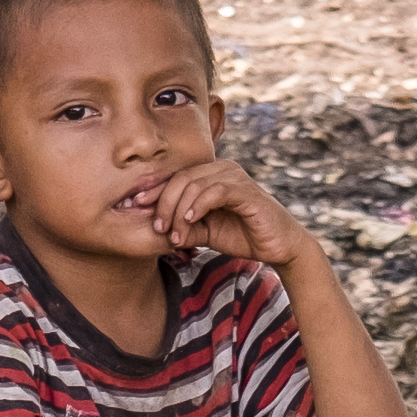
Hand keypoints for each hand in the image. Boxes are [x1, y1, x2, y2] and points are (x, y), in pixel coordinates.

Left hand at [140, 158, 310, 275]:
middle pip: (181, 178)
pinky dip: (198, 205)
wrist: (278, 247)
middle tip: (158, 227)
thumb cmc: (243, 236)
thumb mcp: (206, 233)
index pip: (176, 178)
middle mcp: (222, 169)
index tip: (138, 206)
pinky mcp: (245, 190)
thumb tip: (158, 229)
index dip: (155, 191)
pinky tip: (190, 221)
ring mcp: (234, 177)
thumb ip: (184, 227)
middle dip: (164, 204)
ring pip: (194, 184)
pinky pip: (215, 191)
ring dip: (179, 211)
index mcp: (211, 175)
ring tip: (175, 234)